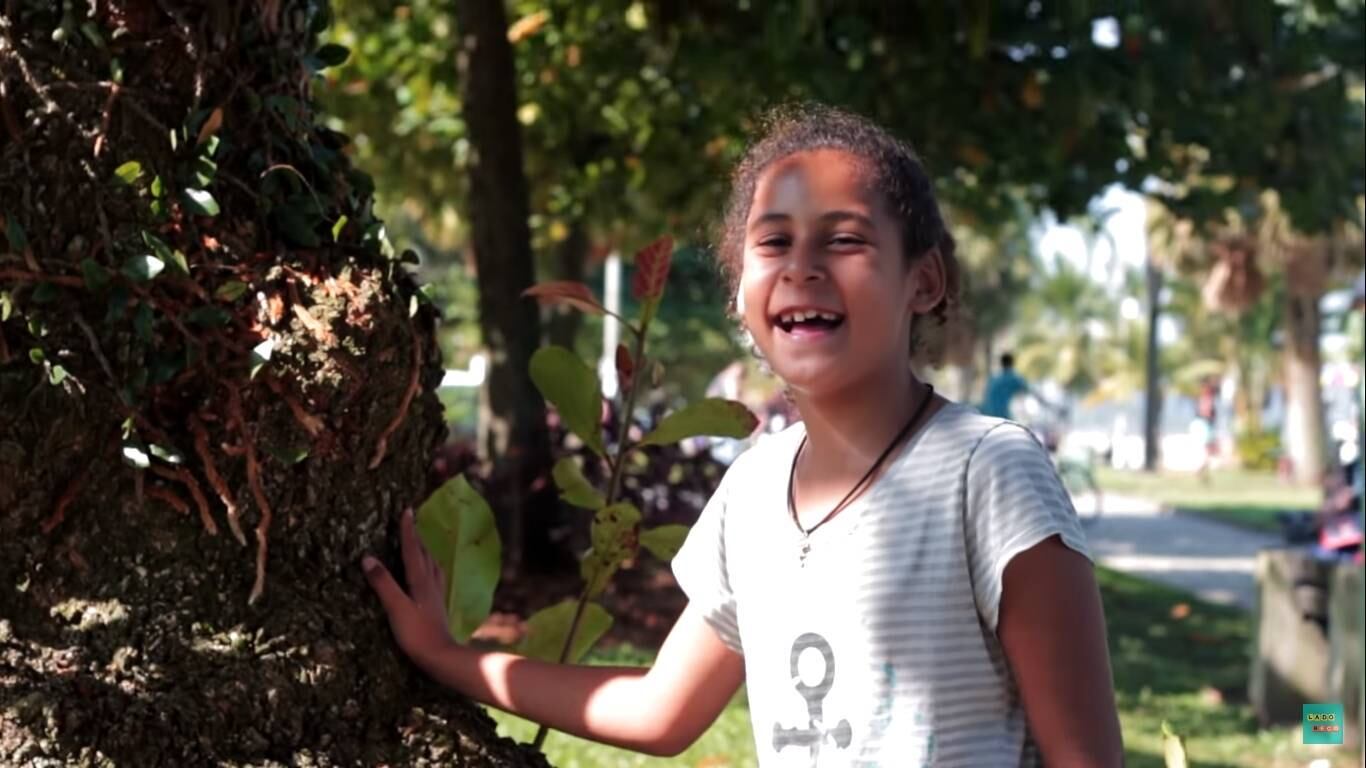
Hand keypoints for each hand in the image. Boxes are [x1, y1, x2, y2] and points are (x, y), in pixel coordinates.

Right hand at [362, 508, 453, 664]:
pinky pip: (434, 578)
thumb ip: (383, 583)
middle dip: (417, 536)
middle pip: (425, 554)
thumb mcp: (396, 608)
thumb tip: (368, 557)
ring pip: (432, 566)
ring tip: (421, 543)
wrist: (442, 657)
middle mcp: (431, 584)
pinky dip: (430, 569)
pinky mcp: (438, 607)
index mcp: (420, 581)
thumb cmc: (417, 635)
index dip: (408, 530)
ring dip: (425, 551)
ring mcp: (436, 595)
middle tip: (412, 521)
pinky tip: (431, 576)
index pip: (413, 550)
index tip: (407, 510)